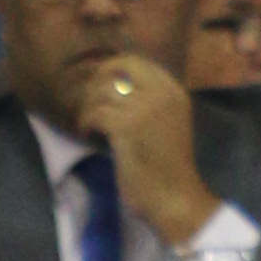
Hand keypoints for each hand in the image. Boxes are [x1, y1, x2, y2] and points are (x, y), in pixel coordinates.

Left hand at [61, 48, 214, 247]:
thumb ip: (151, 105)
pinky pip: (95, 112)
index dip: (113, 70)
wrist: (175, 198)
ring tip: (86, 124)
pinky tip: (86, 134)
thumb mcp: (168, 125)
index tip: (101, 88)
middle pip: (119, 66)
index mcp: (173, 91)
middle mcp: (161, 93)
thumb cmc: (169, 170)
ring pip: (102, 90)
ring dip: (88, 106)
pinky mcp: (127, 128)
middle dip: (97, 80)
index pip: (137, 62)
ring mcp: (144, 108)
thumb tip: (118, 92)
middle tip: (88, 102)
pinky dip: (85, 122)